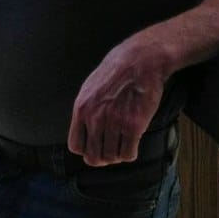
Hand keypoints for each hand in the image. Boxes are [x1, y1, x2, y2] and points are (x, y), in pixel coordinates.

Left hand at [67, 31, 171, 165]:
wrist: (141, 59)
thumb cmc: (117, 70)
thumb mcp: (90, 86)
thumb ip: (86, 109)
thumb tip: (84, 130)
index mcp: (82, 108)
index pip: (76, 146)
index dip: (86, 150)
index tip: (94, 147)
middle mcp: (95, 118)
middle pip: (94, 156)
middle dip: (102, 158)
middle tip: (110, 151)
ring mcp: (115, 123)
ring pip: (112, 157)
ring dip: (117, 155)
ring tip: (123, 145)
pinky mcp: (134, 126)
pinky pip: (129, 153)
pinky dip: (130, 153)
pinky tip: (133, 143)